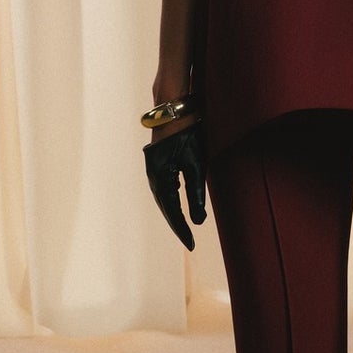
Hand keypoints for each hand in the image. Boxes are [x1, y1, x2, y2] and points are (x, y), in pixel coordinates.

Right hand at [144, 118, 208, 249]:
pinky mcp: (157, 162)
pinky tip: (178, 206)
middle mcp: (152, 175)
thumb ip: (197, 193)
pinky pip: (164, 187)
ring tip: (185, 229)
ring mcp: (153, 168)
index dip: (182, 229)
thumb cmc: (188, 133)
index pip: (172, 211)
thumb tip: (199, 221)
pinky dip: (172, 200)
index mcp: (160, 177)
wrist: (176, 107)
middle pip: (165, 207)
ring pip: (164, 198)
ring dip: (174, 213)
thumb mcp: (197, 164)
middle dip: (177, 224)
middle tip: (189, 241)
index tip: (191, 244)